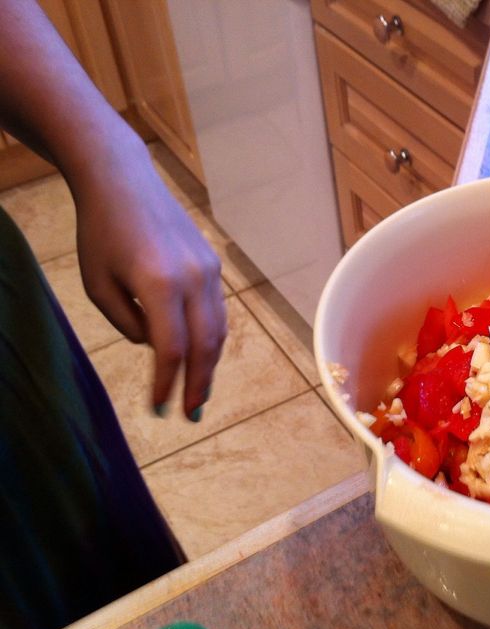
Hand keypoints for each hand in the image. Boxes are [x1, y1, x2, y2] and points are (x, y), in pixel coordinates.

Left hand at [72, 143, 226, 420]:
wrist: (123, 181)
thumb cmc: (101, 233)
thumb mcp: (98, 285)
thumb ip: (128, 324)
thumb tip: (157, 348)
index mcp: (160, 283)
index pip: (171, 349)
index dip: (167, 383)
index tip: (159, 408)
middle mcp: (193, 278)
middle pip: (205, 346)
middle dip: (199, 384)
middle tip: (191, 413)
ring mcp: (209, 271)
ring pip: (218, 330)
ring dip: (210, 365)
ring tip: (199, 392)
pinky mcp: (214, 265)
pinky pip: (216, 311)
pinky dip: (210, 338)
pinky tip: (200, 355)